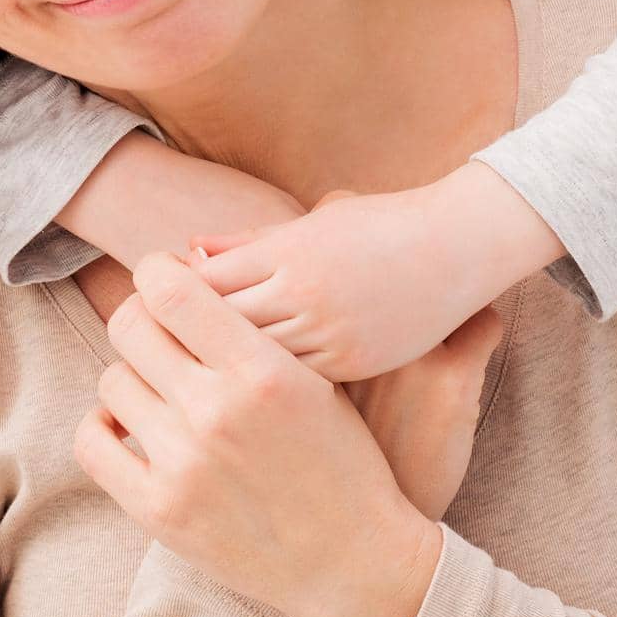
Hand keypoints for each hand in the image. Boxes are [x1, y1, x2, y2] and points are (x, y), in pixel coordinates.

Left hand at [74, 250, 439, 616]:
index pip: (169, 288)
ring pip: (112, 378)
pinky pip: (92, 441)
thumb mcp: (313, 373)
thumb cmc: (339, 455)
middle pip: (130, 324)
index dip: (157, 271)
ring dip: (133, 373)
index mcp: (260, 369)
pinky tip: (132, 421)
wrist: (356, 558)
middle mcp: (216, 412)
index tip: (166, 279)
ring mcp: (183, 465)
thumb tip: (184, 260)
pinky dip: (104, 423)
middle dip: (142, 316)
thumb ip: (250, 322)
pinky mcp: (159, 511)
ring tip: (161, 384)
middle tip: (160, 328)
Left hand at [188, 181, 490, 380]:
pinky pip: (294, 383)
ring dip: (222, 372)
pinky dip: (267, 389)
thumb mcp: (313, 222)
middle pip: (221, 325)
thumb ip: (250, 242)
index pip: (207, 280)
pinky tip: (249, 393)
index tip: (158, 307)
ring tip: (196, 377)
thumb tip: (191, 250)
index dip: (175, 297)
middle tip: (162, 352)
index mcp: (288, 251)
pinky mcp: (354, 365)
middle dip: (188, 340)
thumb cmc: (380, 224)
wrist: (458, 245)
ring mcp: (331, 333)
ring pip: (252, 362)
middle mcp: (304, 293)